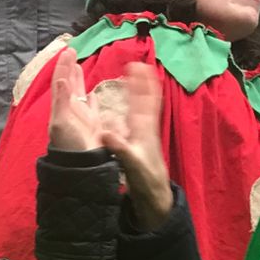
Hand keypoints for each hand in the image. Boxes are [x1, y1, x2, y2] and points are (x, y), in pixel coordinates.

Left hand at [48, 55, 102, 153]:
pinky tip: (91, 93)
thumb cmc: (69, 144)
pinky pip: (91, 108)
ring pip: (79, 93)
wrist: (81, 164)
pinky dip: (91, 99)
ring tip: (77, 66)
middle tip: (71, 52)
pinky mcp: (92, 124)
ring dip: (78, 79)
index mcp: (61, 107)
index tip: (68, 51)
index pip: (61, 81)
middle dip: (69, 68)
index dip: (63, 66)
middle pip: (69, 84)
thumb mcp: (61, 122)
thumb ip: (62, 101)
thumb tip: (60, 78)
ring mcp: (81, 117)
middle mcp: (70, 110)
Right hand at [99, 63, 174, 228]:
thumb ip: (120, 147)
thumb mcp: (131, 163)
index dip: (142, 82)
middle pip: (146, 98)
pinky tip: (125, 108)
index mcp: (143, 129)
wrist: (154, 195)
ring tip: (133, 78)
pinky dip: (131, 109)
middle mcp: (145, 127)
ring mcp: (143, 134)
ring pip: (143, 107)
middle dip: (142, 81)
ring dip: (139, 92)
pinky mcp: (140, 142)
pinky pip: (136, 119)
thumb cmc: (145, 180)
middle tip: (137, 64)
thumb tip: (105, 132)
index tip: (137, 65)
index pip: (145, 99)